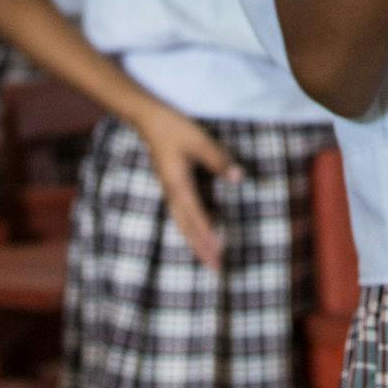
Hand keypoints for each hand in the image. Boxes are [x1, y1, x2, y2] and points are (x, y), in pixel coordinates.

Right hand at [129, 105, 242, 268]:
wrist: (148, 119)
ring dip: (195, 242)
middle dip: (201, 249)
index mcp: (179, 185)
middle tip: (215, 268)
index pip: (196, 216)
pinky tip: (197, 232)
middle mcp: (173, 193)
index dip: (208, 235)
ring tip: (207, 259)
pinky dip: (189, 229)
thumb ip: (218, 160)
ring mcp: (170, 191)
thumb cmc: (174, 128)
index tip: (219, 253)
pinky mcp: (170, 187)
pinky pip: (180, 215)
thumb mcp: (199, 140)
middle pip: (187, 228)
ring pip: (182, 224)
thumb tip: (238, 178)